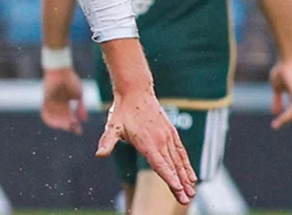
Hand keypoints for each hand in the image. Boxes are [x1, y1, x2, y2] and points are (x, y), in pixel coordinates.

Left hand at [41, 68, 86, 134]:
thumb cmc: (71, 80)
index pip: (69, 119)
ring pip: (54, 119)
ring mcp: (51, 103)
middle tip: (74, 128)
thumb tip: (84, 120)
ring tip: (68, 126)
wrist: (61, 70)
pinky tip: (57, 124)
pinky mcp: (46, 100)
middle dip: (68, 126)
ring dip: (61, 124)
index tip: (79, 131)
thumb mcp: (78, 96)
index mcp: (66, 104)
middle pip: (62, 120)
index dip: (74, 126)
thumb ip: (81, 108)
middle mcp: (58, 106)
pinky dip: (50, 120)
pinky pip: (45, 114)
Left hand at [98, 89, 196, 204]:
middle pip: (172, 167)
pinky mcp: (172, 132)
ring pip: (179, 161)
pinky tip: (191, 176)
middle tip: (187, 200)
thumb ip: (107, 142)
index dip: (169, 178)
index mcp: (146, 142)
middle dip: (179, 184)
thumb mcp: (112, 126)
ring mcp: (168, 136)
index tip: (178, 190)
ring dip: (186, 177)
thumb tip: (99, 154)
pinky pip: (181, 152)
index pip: (160, 164)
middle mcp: (160, 140)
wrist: (136, 91)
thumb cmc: (122, 111)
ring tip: (192, 192)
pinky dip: (187, 164)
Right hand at [268, 59, 291, 128]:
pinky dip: (287, 115)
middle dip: (285, 121)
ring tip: (276, 124)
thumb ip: (277, 100)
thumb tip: (275, 112)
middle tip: (275, 126)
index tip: (275, 123)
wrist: (285, 61)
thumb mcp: (276, 88)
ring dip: (286, 120)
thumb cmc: (282, 71)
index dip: (285, 117)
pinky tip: (281, 118)